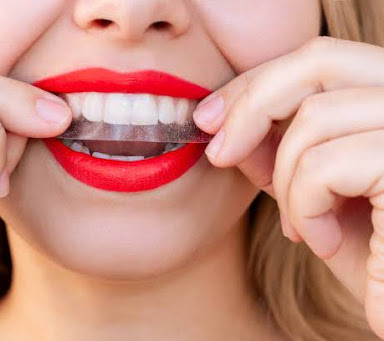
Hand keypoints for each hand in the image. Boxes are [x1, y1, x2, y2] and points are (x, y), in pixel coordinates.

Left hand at [193, 37, 383, 337]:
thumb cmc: (369, 255)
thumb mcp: (312, 191)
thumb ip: (278, 151)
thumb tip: (224, 121)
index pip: (320, 60)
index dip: (255, 82)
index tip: (208, 118)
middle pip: (319, 61)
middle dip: (251, 106)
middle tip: (217, 153)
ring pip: (314, 118)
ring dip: (286, 182)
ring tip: (301, 227)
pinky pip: (324, 166)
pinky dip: (305, 209)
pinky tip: (322, 244)